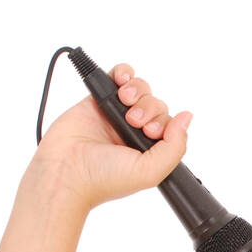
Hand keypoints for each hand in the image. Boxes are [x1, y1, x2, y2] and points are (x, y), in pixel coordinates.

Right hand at [31, 62, 192, 210]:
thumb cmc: (103, 178)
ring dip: (138, 90)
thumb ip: (175, 147)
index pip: (169, 124)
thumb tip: (187, 118)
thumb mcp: (151, 171)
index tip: (150, 132)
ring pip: (140, 89)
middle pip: (155, 104)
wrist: (65, 171)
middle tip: (134, 122)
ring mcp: (116, 114)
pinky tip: (121, 81)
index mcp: (148, 150)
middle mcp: (134, 132)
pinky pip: (118, 76)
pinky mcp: (98, 99)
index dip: (164, 122)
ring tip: (125, 101)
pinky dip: (124, 72)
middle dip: (149, 108)